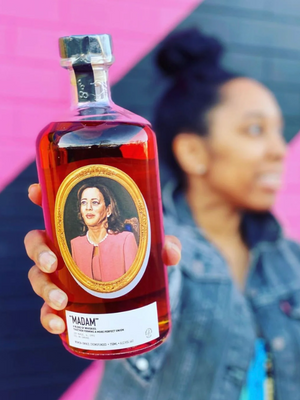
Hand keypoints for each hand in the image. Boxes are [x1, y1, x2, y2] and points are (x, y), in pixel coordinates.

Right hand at [25, 184, 181, 334]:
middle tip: (51, 263)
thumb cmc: (138, 256)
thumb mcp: (152, 247)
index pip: (54, 207)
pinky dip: (48, 317)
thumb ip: (164, 245)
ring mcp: (61, 275)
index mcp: (80, 227)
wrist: (139, 289)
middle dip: (38, 251)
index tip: (35, 192)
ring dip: (44, 288)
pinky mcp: (65, 300)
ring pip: (38, 276)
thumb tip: (170, 253)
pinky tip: (60, 325)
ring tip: (61, 301)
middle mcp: (64, 248)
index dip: (39, 196)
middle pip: (37, 243)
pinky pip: (47, 308)